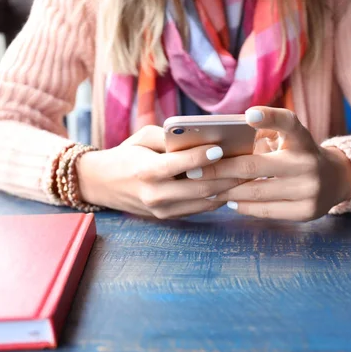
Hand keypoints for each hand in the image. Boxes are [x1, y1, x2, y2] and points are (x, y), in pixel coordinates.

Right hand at [77, 125, 239, 218]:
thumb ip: (170, 136)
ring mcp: (162, 210)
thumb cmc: (127, 154)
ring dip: (228, 189)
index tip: (221, 148)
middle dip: (226, 175)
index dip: (201, 156)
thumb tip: (201, 134)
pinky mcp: (168, 217)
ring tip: (248, 175)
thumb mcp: (142, 137)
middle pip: (199, 187)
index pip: (178, 165)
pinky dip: (218, 197)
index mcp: (146, 172)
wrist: (102, 183)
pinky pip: (199, 209)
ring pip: (204, 201)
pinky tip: (233, 185)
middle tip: (248, 163)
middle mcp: (155, 195)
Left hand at [197, 107, 350, 220]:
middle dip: (219, 170)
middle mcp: (308, 162)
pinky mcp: (307, 211)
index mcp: (302, 138)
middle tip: (193, 172)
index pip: (288, 123)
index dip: (269, 118)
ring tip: (206, 188)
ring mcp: (309, 189)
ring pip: (256, 191)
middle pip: (254, 166)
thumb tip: (218, 146)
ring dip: (226, 191)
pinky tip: (230, 201)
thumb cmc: (298, 154)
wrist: (335, 180)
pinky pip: (266, 210)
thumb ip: (263, 135)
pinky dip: (244, 206)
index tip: (249, 115)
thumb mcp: (289, 139)